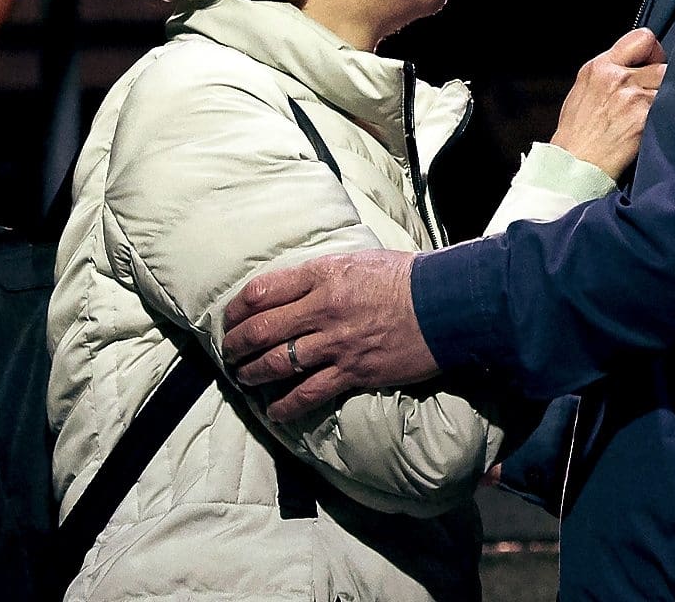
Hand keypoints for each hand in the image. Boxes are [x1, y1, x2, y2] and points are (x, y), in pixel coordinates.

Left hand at [222, 249, 438, 422]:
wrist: (444, 304)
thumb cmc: (407, 277)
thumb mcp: (359, 262)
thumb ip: (325, 275)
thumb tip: (300, 287)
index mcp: (321, 276)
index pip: (262, 292)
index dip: (238, 309)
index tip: (231, 319)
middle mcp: (321, 309)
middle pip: (262, 330)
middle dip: (237, 345)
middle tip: (229, 353)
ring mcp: (335, 343)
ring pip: (277, 363)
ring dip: (253, 374)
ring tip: (244, 379)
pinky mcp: (352, 371)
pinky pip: (308, 392)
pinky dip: (286, 405)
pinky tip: (274, 413)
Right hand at [549, 27, 665, 178]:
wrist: (573, 166)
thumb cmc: (578, 135)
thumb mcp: (584, 92)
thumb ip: (609, 75)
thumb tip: (635, 68)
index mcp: (599, 66)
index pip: (643, 37)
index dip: (653, 51)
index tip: (651, 67)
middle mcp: (615, 76)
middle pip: (662, 62)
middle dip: (663, 78)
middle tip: (654, 97)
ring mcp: (631, 96)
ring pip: (670, 85)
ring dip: (668, 98)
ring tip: (655, 114)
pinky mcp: (644, 117)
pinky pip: (672, 107)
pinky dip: (670, 116)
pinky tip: (658, 126)